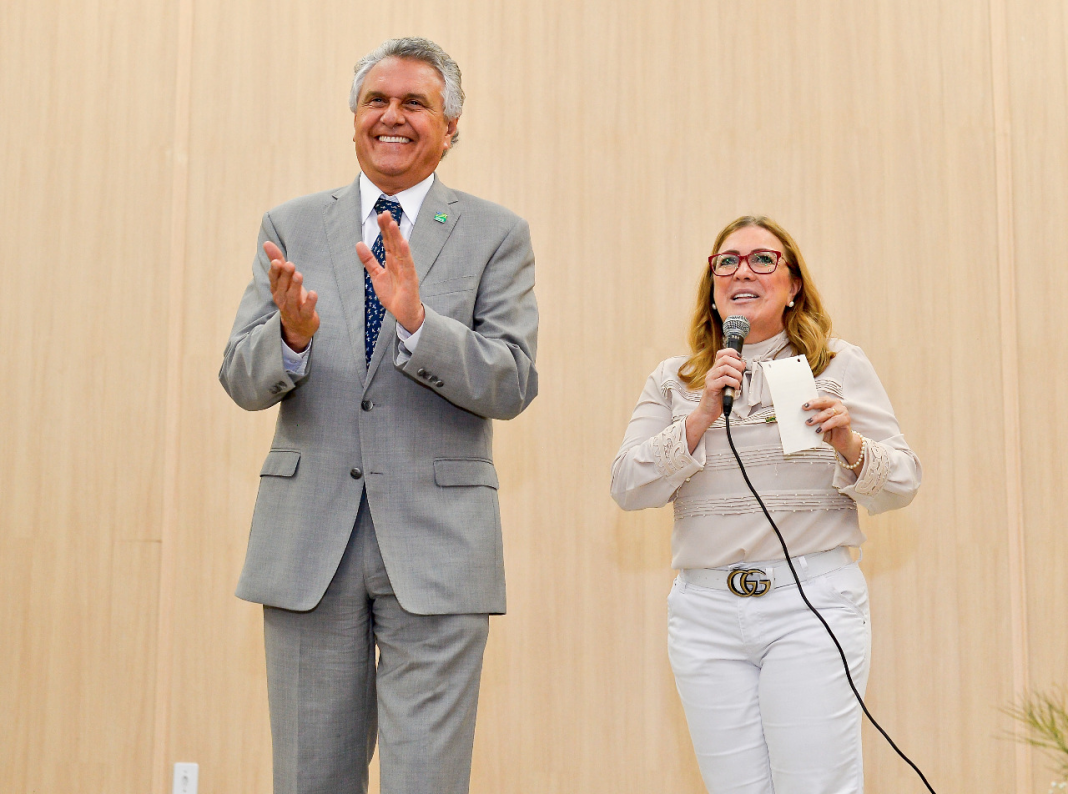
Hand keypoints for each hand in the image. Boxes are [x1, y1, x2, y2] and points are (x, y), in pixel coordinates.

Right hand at [265, 241, 319, 351]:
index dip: (275, 271)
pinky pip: (306, 310)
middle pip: (282, 287)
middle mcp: (282, 300)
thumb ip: (277, 261)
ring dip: (295, 286)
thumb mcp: (284, 280)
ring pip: (292, 298)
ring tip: (299, 275)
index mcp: (276, 290)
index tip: (277, 262)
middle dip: (285, 276)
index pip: (273, 279)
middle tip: (290, 264)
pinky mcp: (305, 317)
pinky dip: (310, 302)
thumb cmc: (291, 297)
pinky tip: (314, 293)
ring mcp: (293, 310)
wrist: (298, 327)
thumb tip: (267, 243)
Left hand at [356, 212, 424, 332]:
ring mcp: (406, 269)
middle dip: (389, 228)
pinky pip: (408, 264)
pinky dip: (406, 253)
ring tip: (392, 223)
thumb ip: (369, 260)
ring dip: (397, 236)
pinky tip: (403, 242)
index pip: (387, 241)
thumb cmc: (393, 295)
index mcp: (392, 261)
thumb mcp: (376, 275)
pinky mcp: (410, 278)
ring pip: (401, 249)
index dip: (384, 229)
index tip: (380, 215)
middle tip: (385, 213)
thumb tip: (359, 244)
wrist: (404, 313)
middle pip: (394, 242)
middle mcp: (400, 262)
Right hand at [685, 348, 745, 451]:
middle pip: (725, 359)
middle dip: (737, 364)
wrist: (708, 411)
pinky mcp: (711, 387)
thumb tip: (742, 364)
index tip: (740, 358)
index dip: (732, 353)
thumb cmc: (718, 399)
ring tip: (738, 382)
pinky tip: (735, 388)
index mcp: (715, 370)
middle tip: (741, 372)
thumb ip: (733, 374)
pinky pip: (724, 380)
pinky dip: (733, 383)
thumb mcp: (727, 384)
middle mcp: (712, 372)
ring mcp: (710, 379)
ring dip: (736, 374)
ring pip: (725, 368)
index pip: (721, 353)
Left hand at [804, 397, 861, 463]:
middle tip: (805, 408)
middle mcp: (836, 404)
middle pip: (824, 401)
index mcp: (828, 403)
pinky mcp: (846, 419)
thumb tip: (800, 419)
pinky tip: (819, 430)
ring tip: (809, 423)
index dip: (811, 401)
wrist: (840, 442)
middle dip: (814, 404)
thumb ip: (812, 420)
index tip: (803, 405)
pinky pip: (835, 421)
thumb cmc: (828, 431)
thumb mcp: (818, 425)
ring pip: (829, 412)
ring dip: (818, 417)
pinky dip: (826, 425)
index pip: (819, 399)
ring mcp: (842, 411)